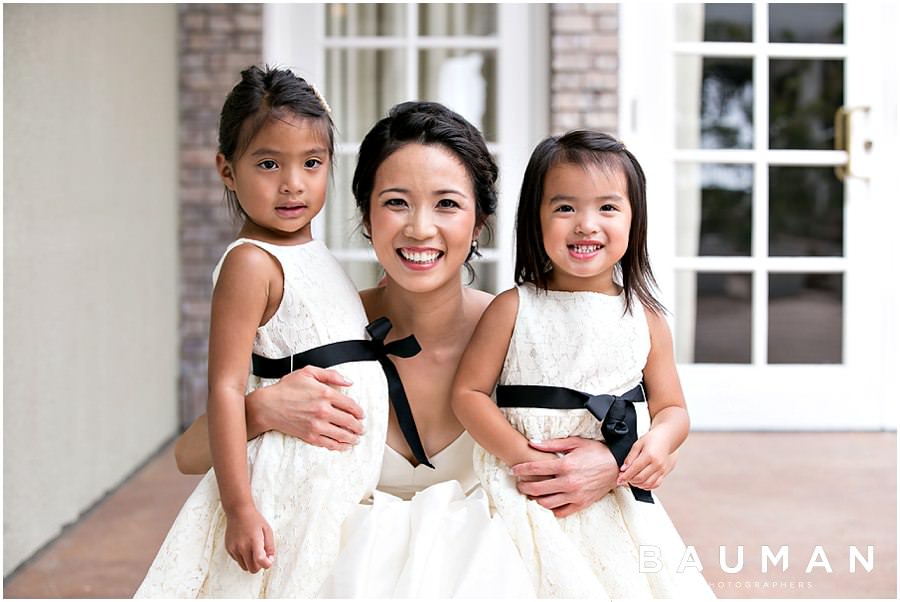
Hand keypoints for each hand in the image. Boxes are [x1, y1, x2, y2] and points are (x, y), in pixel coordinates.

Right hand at [225, 506, 274, 572]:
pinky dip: (243, 557)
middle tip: (261, 556)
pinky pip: (238, 560)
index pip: (260, 560)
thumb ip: (270, 546)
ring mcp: (234, 549)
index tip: (269, 561)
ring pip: (244, 567)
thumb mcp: (267, 530)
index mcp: (254, 541)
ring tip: (253, 550)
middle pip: (252, 569)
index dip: (267, 564)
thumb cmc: (254, 520)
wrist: (238, 512)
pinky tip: (245, 546)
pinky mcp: (229, 549)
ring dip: (250, 562)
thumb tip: (269, 560)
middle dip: (259, 566)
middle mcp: (242, 546)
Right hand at [247, 365, 364, 450]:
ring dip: (352, 438)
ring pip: (342, 434)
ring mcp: (317, 425)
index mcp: (326, 393)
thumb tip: (349, 382)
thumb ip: (330, 375)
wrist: (268, 406)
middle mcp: (323, 410)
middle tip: (361, 429)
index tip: (361, 415)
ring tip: (356, 439)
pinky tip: (344, 446)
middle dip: (358, 426)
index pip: (350, 405)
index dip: (359, 411)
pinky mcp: (310, 436)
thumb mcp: (308, 372)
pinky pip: (329, 443)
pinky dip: (339, 446)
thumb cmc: (287, 388)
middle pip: (349, 421)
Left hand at [510, 437, 618, 517]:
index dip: (521, 469)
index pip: (535, 469)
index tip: (514, 470)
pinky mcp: (581, 504)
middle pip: (537, 488)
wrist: (617, 466)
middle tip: (519, 484)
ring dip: (535, 499)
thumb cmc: (596, 452)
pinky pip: (561, 512)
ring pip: (546, 503)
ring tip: (531, 494)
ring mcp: (575, 495)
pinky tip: (546, 502)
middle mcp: (569, 482)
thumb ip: (552, 444)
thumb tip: (533, 443)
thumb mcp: (575, 443)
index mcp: (566, 465)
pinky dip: (551, 509)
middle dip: (524, 487)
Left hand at [618, 429, 676, 489]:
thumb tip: (623, 468)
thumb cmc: (652, 439)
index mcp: (649, 455)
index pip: (634, 469)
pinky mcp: (664, 473)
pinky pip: (655, 484)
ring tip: (631, 480)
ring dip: (637, 484)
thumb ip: (630, 457)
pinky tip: (641, 482)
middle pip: (640, 478)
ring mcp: (661, 470)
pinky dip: (646, 486)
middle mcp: (657, 464)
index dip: (625, 476)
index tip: (619, 479)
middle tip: (623, 478)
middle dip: (629, 480)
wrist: (666, 438)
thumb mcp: (638, 444)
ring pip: (647, 484)